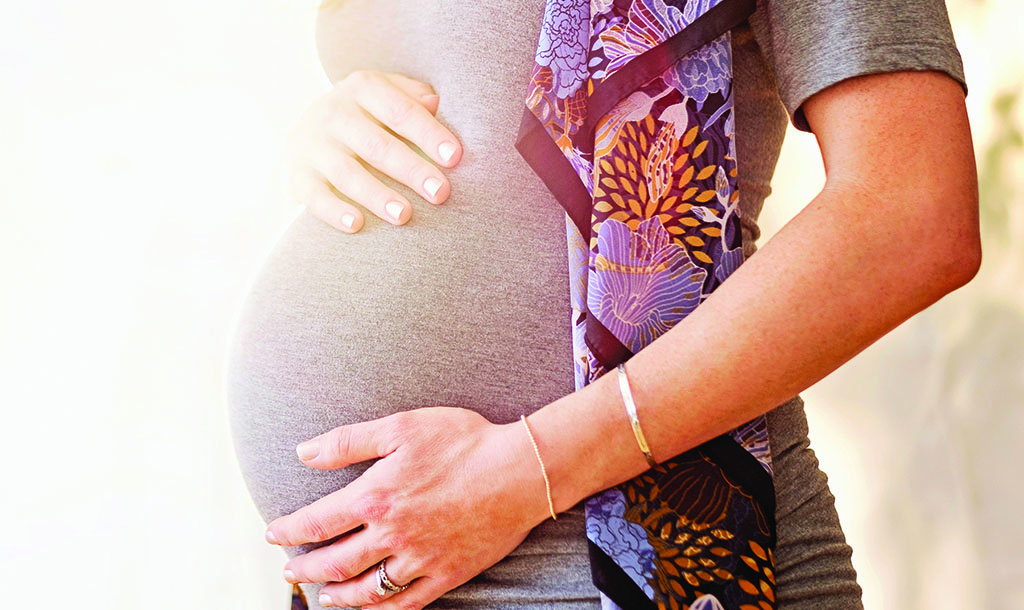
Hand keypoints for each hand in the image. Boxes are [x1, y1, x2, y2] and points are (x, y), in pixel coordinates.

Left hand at [264, 407, 552, 608]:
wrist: (521, 471)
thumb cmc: (464, 442)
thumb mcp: (401, 426)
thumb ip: (348, 441)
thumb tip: (304, 452)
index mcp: (375, 497)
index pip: (316, 522)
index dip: (288, 531)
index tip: (274, 533)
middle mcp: (391, 535)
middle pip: (333, 563)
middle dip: (304, 569)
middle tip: (288, 571)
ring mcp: (419, 560)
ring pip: (365, 591)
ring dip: (335, 596)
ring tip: (321, 596)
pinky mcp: (446, 575)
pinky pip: (405, 604)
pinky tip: (370, 609)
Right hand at [284, 70, 462, 232]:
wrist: (309, 132)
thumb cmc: (368, 116)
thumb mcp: (388, 95)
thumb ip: (413, 97)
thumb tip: (434, 103)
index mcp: (362, 88)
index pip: (400, 111)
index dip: (428, 134)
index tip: (455, 158)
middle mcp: (333, 112)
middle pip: (377, 145)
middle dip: (411, 170)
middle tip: (440, 193)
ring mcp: (311, 145)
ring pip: (347, 173)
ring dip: (377, 196)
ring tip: (404, 215)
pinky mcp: (297, 175)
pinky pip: (315, 196)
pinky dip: (334, 211)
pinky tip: (357, 225)